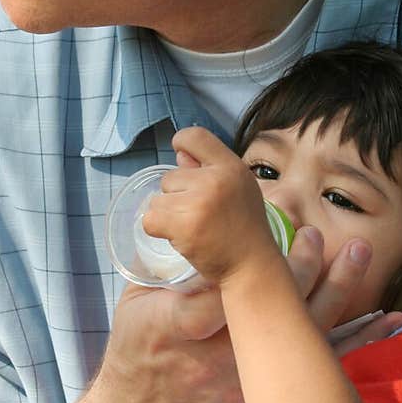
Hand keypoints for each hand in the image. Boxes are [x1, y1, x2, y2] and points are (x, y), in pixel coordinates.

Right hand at [91, 220, 395, 402]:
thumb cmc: (136, 356)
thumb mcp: (136, 306)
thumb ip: (164, 266)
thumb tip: (193, 216)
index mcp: (184, 327)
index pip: (228, 287)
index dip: (261, 257)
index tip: (281, 226)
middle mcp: (224, 357)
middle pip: (277, 311)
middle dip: (305, 269)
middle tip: (320, 236)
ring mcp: (253, 383)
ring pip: (307, 336)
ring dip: (339, 293)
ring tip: (360, 254)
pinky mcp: (273, 401)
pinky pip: (323, 370)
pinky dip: (357, 342)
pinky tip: (386, 319)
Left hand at [140, 126, 272, 283]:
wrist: (252, 266)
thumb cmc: (244, 227)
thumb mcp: (237, 188)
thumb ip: (208, 168)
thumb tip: (179, 151)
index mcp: (231, 166)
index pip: (194, 136)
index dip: (181, 145)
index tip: (183, 163)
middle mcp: (214, 180)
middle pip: (169, 177)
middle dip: (177, 196)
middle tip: (199, 215)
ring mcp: (198, 203)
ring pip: (157, 200)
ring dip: (167, 216)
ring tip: (192, 228)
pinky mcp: (184, 226)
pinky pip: (150, 220)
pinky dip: (158, 230)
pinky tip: (179, 237)